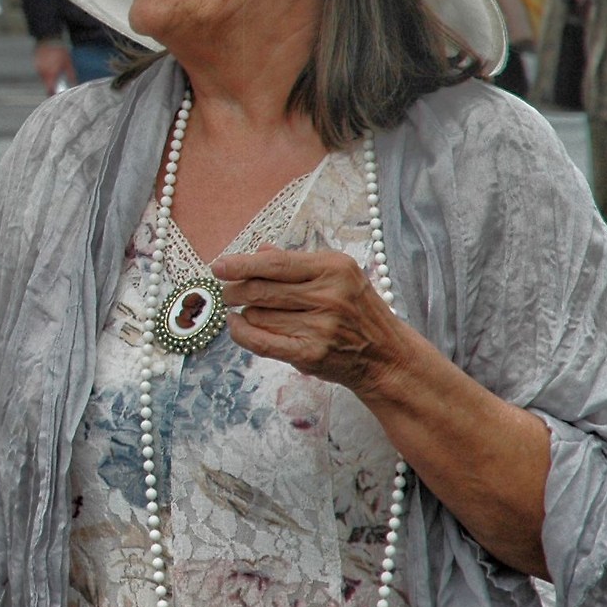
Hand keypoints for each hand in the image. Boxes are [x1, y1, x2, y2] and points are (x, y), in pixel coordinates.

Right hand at [33, 40, 76, 93]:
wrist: (49, 38)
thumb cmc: (60, 51)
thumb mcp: (68, 64)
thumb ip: (70, 76)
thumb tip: (74, 84)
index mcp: (51, 73)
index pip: (50, 89)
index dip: (53, 94)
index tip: (57, 96)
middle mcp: (43, 72)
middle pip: (46, 84)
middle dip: (52, 86)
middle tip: (59, 84)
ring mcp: (38, 68)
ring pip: (43, 78)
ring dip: (49, 78)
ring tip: (55, 72)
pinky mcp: (36, 64)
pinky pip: (41, 71)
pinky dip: (46, 72)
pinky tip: (51, 66)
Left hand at [211, 246, 412, 395]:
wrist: (387, 356)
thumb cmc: (357, 311)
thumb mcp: (337, 277)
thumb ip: (297, 263)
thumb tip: (259, 249)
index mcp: (334, 268)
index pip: (276, 263)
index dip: (241, 264)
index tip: (218, 266)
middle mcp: (329, 296)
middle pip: (261, 290)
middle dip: (235, 290)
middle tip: (227, 291)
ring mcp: (321, 327)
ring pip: (258, 315)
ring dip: (245, 313)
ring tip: (249, 311)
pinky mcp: (312, 353)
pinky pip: (261, 341)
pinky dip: (241, 332)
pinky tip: (237, 324)